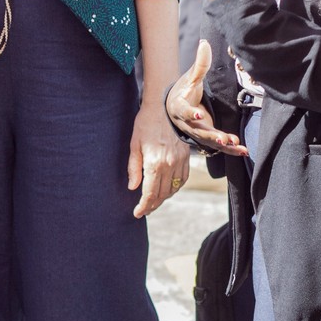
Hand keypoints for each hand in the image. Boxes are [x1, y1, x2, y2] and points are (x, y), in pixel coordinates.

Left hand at [127, 100, 189, 217]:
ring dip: (164, 198)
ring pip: (174, 189)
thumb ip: (134, 169)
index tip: (137, 213)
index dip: (143, 206)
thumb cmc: (145, 124)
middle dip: (152, 205)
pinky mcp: (187, 156)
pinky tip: (167, 190)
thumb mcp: (134, 146)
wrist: (164, 108)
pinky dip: (175, 188)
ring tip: (154, 202)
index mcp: (155, 163)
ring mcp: (181, 161)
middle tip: (144, 210)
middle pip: (163, 194)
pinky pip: (183, 179)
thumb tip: (133, 188)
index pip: (150, 193)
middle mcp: (170, 165)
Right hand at [166, 39, 247, 156]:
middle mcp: (188, 124)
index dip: (191, 114)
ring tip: (237, 144)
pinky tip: (244, 150)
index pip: (185, 112)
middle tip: (223, 139)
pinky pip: (219, 146)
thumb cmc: (184, 91)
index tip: (198, 115)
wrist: (176, 108)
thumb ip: (200, 64)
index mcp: (181, 107)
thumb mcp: (190, 77)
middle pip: (199, 131)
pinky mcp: (208, 138)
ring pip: (210, 141)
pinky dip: (231, 149)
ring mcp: (198, 132)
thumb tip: (205, 43)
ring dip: (224, 145)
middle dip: (212, 135)